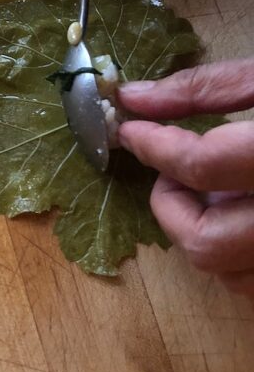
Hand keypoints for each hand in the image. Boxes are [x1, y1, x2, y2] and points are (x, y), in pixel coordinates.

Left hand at [118, 59, 253, 293]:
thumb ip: (209, 88)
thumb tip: (134, 98)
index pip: (199, 166)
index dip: (153, 146)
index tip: (130, 130)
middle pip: (205, 244)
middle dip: (173, 206)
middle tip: (179, 170)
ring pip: (228, 276)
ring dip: (207, 234)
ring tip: (224, 190)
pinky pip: (251, 282)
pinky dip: (237, 253)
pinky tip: (245, 212)